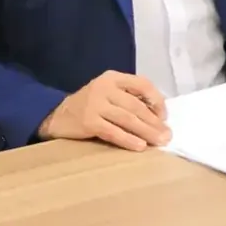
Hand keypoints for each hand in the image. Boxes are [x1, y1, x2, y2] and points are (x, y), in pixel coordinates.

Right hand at [38, 71, 170, 151]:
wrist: (57, 115)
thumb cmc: (89, 106)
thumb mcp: (108, 93)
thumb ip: (128, 98)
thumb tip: (158, 117)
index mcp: (113, 77)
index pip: (142, 84)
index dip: (156, 100)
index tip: (164, 117)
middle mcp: (104, 88)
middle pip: (136, 106)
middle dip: (154, 122)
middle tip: (167, 136)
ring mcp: (95, 104)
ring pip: (127, 119)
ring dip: (146, 132)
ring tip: (159, 142)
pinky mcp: (88, 122)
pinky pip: (113, 132)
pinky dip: (128, 140)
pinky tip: (140, 147)